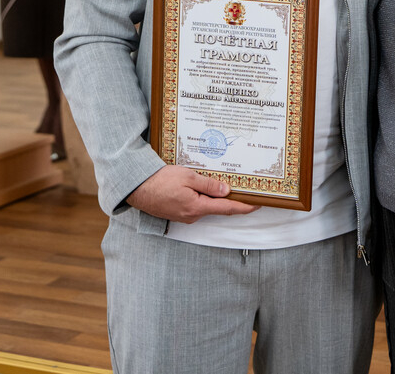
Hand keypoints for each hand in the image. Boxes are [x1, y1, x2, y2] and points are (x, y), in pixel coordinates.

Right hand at [124, 165, 257, 222]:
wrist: (136, 188)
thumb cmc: (159, 181)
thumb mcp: (188, 177)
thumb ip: (209, 185)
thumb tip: (226, 191)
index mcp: (197, 207)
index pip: (228, 208)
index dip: (245, 207)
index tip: (258, 204)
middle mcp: (192, 216)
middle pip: (218, 207)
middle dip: (231, 199)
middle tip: (244, 189)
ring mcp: (184, 216)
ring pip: (206, 206)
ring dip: (214, 197)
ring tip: (222, 183)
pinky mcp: (178, 212)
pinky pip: (195, 206)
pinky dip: (202, 198)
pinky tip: (202, 187)